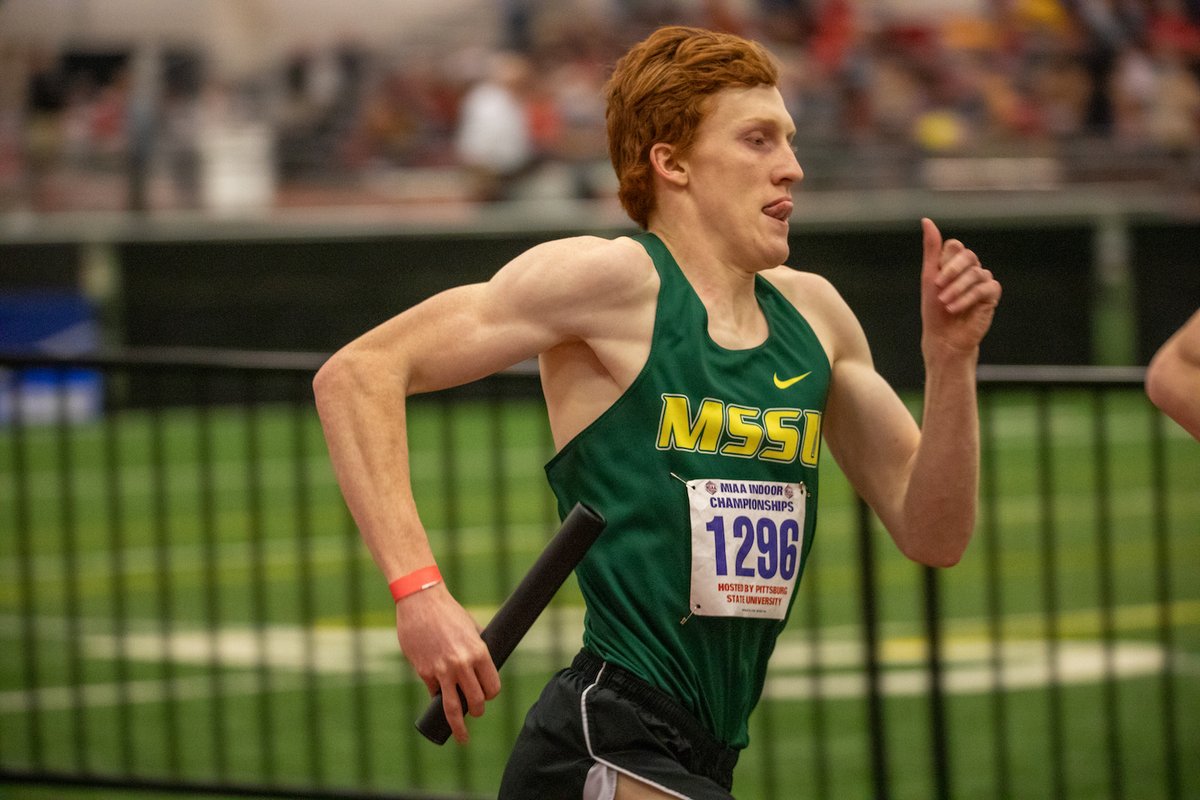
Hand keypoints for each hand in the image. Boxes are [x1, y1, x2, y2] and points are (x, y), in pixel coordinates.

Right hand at [395, 584, 500, 743]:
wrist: (421, 601)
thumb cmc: (448, 612)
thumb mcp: (471, 627)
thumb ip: (477, 646)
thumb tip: (483, 663)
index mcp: (478, 653)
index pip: (492, 686)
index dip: (490, 694)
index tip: (486, 696)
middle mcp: (462, 664)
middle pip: (476, 701)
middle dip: (477, 711)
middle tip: (475, 712)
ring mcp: (441, 670)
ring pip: (454, 708)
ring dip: (459, 726)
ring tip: (463, 738)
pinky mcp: (424, 671)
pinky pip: (433, 692)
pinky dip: (436, 695)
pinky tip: (436, 695)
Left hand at [920, 218, 1000, 356]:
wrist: (943, 336)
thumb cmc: (934, 308)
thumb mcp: (929, 276)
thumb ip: (932, 249)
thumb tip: (926, 220)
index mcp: (954, 262)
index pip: (955, 247)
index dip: (945, 261)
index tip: (934, 280)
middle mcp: (970, 268)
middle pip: (967, 256)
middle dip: (951, 272)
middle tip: (938, 288)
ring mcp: (983, 280)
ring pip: (975, 273)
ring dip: (957, 289)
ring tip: (946, 304)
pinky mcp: (991, 295)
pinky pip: (986, 288)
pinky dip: (968, 298)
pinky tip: (955, 308)